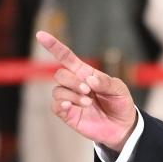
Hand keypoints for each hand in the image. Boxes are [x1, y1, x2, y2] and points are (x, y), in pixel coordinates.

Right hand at [37, 31, 137, 150]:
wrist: (122, 126)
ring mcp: (70, 99)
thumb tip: (90, 80)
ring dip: (72, 95)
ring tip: (89, 103)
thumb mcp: (119, 89)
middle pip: (60, 74)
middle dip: (72, 81)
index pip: (65, 57)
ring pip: (58, 90)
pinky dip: (62, 104)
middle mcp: (74, 84)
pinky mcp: (68, 114)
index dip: (53, 46)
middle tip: (88, 90)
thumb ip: (106, 83)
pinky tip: (72, 106)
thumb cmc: (120, 103)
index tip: (40, 35)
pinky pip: (56, 106)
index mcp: (85, 73)